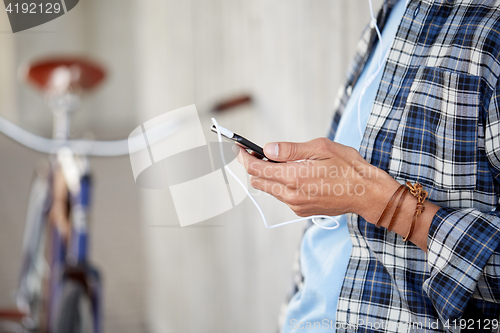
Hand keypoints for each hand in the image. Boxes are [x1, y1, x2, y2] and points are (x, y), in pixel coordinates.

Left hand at [237, 138, 399, 221]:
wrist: (367, 194)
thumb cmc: (349, 167)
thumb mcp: (321, 148)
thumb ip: (290, 149)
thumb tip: (267, 148)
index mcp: (294, 176)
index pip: (255, 168)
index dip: (243, 156)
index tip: (239, 147)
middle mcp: (291, 194)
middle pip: (258, 181)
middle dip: (254, 165)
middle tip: (259, 152)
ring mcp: (296, 205)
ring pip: (269, 189)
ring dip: (268, 175)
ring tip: (281, 161)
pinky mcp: (301, 211)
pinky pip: (282, 196)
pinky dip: (281, 184)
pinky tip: (296, 174)